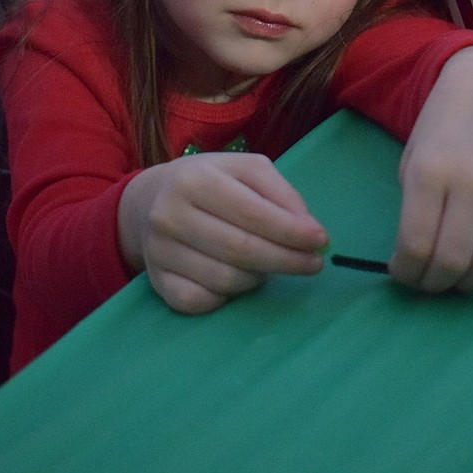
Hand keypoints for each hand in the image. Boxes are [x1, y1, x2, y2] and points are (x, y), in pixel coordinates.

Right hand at [117, 152, 327, 313]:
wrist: (151, 201)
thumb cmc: (211, 182)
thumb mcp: (246, 170)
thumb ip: (281, 193)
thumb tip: (308, 229)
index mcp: (195, 180)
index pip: (252, 213)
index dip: (291, 231)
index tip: (321, 241)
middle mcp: (170, 216)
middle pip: (241, 250)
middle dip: (286, 260)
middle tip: (314, 263)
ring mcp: (159, 252)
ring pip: (226, 280)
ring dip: (259, 277)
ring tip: (270, 263)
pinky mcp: (158, 283)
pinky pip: (202, 301)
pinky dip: (228, 296)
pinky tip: (238, 279)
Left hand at [389, 46, 472, 292]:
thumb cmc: (443, 125)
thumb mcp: (413, 158)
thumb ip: (414, 206)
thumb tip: (416, 258)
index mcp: (430, 171)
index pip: (416, 243)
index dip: (405, 271)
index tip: (401, 273)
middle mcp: (471, 182)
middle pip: (453, 260)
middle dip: (433, 283)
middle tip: (427, 282)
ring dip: (469, 283)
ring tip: (456, 278)